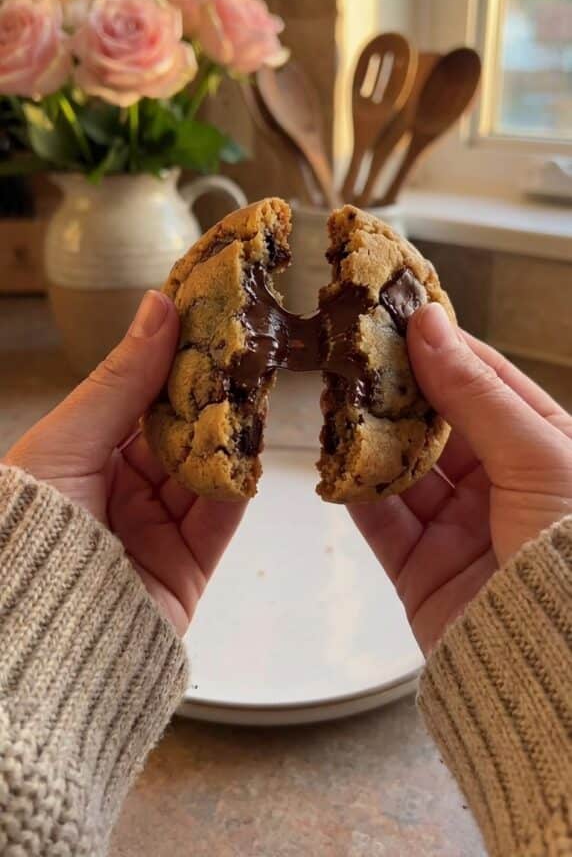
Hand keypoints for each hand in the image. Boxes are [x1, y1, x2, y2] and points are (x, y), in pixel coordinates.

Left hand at [3, 290, 245, 634]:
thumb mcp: (69, 439)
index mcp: (83, 454)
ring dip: (232, 431)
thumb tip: (159, 305)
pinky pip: (219, 516)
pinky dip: (238, 482)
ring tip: (260, 388)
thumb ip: (124, 378)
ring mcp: (155, 527)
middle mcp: (120, 488)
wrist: (31, 634)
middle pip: (179, 430)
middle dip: (211, 390)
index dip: (173, 357)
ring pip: (205, 468)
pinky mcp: (186, 567)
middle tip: (247, 345)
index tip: (208, 316)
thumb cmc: (31, 522)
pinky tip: (253, 448)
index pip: (140, 396)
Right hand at [349, 303, 571, 653]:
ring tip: (331, 398)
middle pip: (436, 421)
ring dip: (366, 435)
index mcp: (542, 446)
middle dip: (395, 387)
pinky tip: (331, 462)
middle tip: (350, 350)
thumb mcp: (538, 457)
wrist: (560, 667)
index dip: (440, 344)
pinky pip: (380, 521)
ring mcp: (459, 526)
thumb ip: (476, 393)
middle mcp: (500, 482)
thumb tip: (429, 324)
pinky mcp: (422, 570)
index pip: (483, 379)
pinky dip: (353, 491)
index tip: (396, 311)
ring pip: (401, 467)